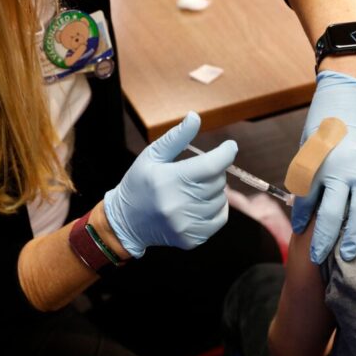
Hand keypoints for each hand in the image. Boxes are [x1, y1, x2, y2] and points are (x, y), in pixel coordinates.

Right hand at [104, 112, 237, 257]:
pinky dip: (215, 208)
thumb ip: (177, 137)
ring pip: (221, 200)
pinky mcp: (192, 239)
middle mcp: (178, 205)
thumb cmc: (140, 183)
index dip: (226, 153)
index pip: (211, 166)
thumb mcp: (152, 155)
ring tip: (194, 189)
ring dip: (214, 191)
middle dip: (214, 172)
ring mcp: (186, 225)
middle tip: (197, 172)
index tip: (229, 146)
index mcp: (169, 180)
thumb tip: (196, 117)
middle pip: (218, 182)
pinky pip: (220, 218)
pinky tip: (199, 203)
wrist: (126, 221)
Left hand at [293, 70, 355, 263]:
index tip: (300, 232)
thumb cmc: (325, 117)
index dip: (302, 218)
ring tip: (349, 255)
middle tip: (318, 259)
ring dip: (354, 234)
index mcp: (317, 164)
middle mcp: (341, 170)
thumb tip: (306, 202)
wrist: (351, 89)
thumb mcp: (308, 144)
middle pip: (331, 214)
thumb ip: (308, 173)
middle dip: (323, 240)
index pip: (306, 201)